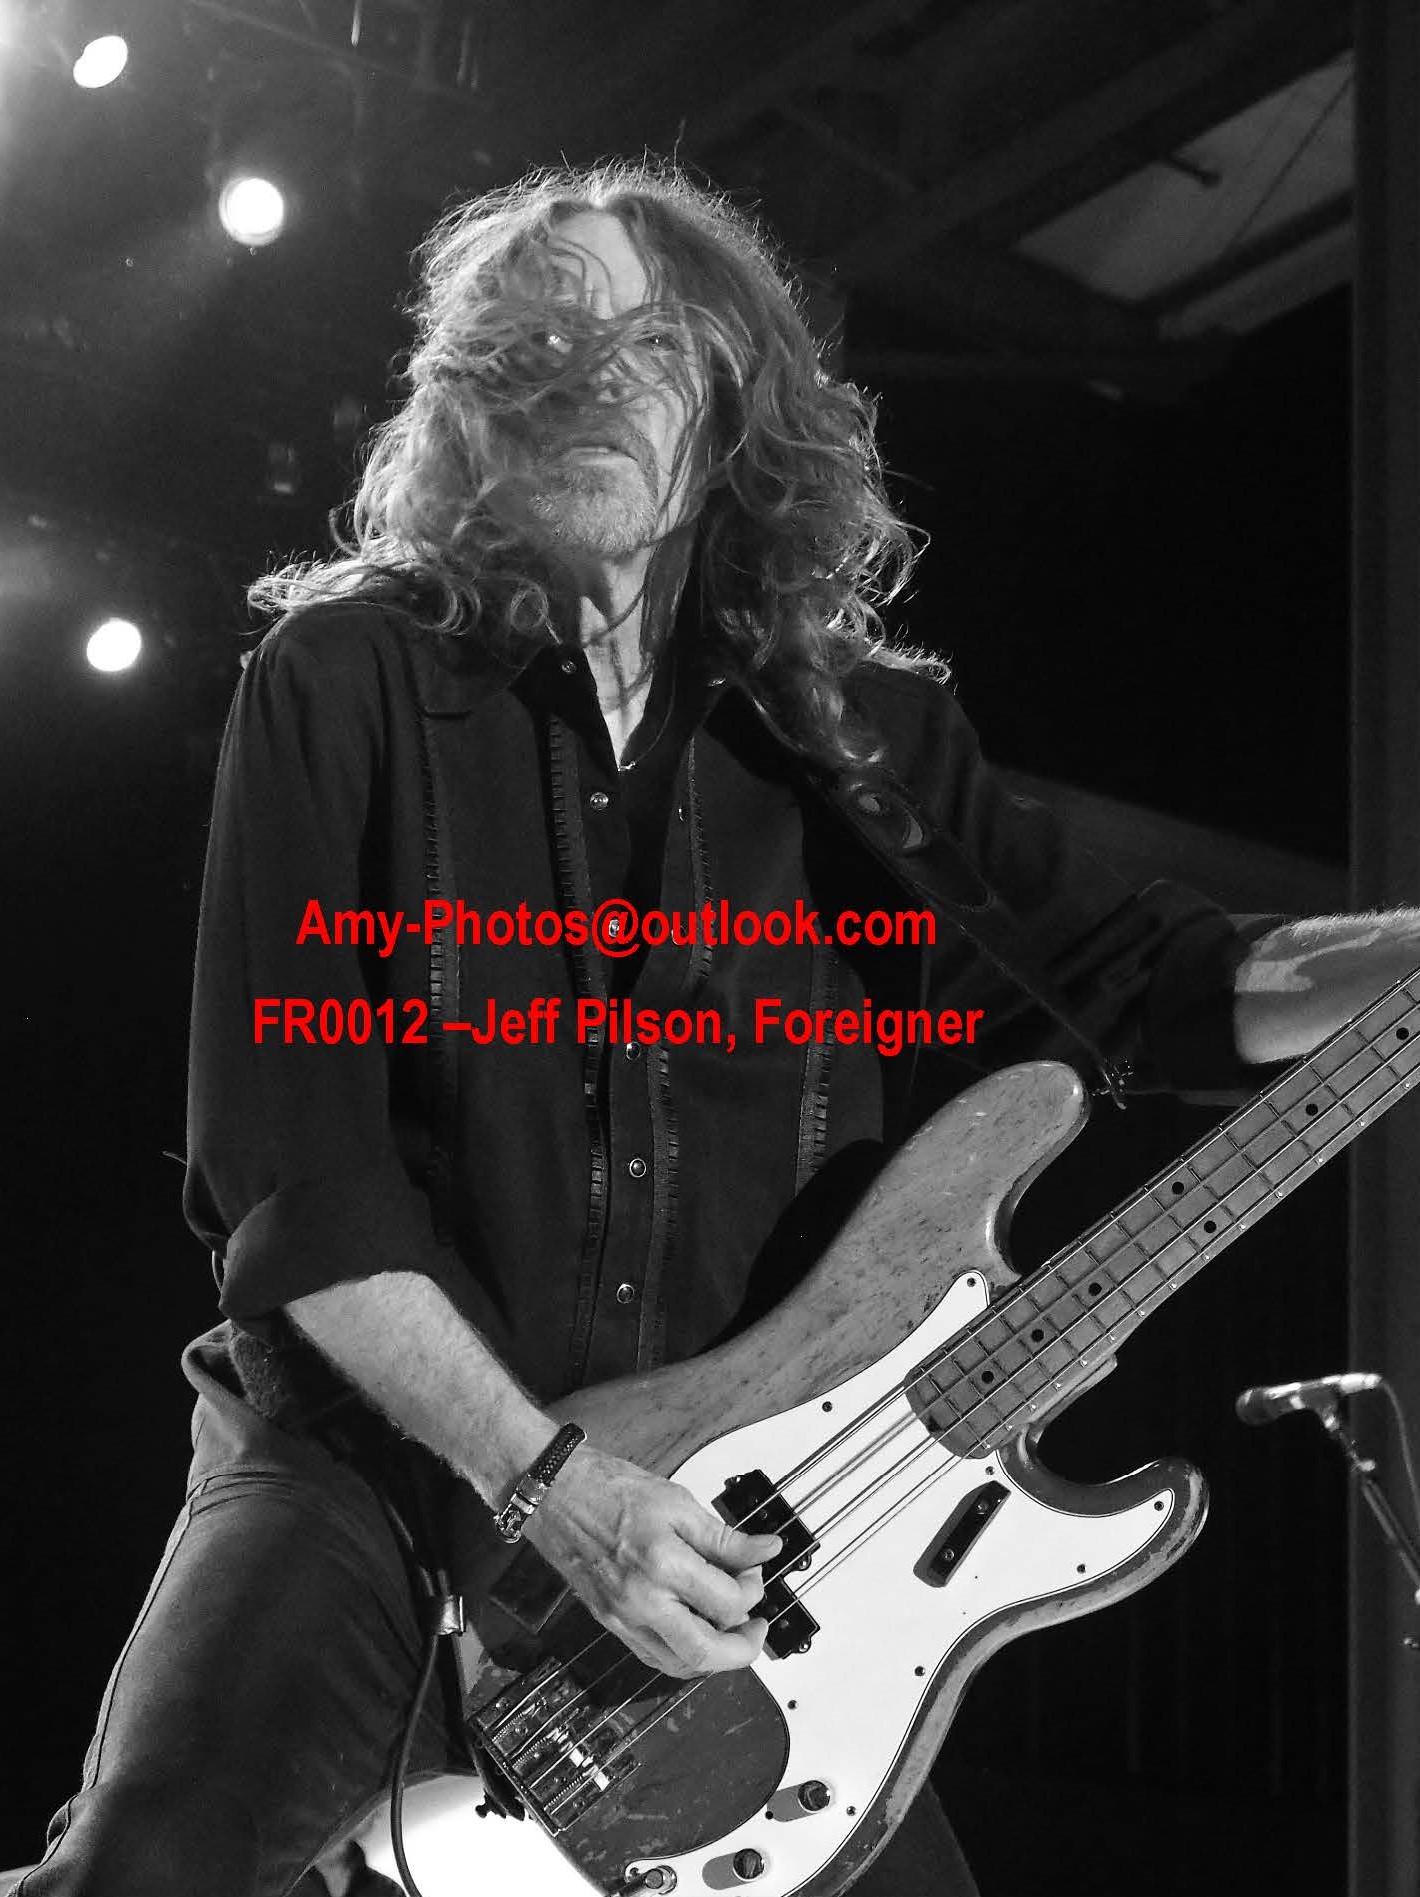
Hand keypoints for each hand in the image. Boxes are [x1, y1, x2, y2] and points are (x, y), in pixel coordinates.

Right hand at [524, 1443, 781, 1677]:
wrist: (554, 1493)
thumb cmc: (609, 1489)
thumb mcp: (677, 1501)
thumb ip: (725, 1537)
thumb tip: (766, 1551)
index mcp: (662, 1563)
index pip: (726, 1601)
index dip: (752, 1588)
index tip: (756, 1569)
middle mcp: (640, 1600)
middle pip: (705, 1652)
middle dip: (743, 1648)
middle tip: (757, 1627)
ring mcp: (622, 1617)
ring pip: (679, 1665)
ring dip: (714, 1657)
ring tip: (731, 1631)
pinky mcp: (609, 1623)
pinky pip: (653, 1657)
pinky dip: (682, 1656)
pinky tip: (697, 1633)